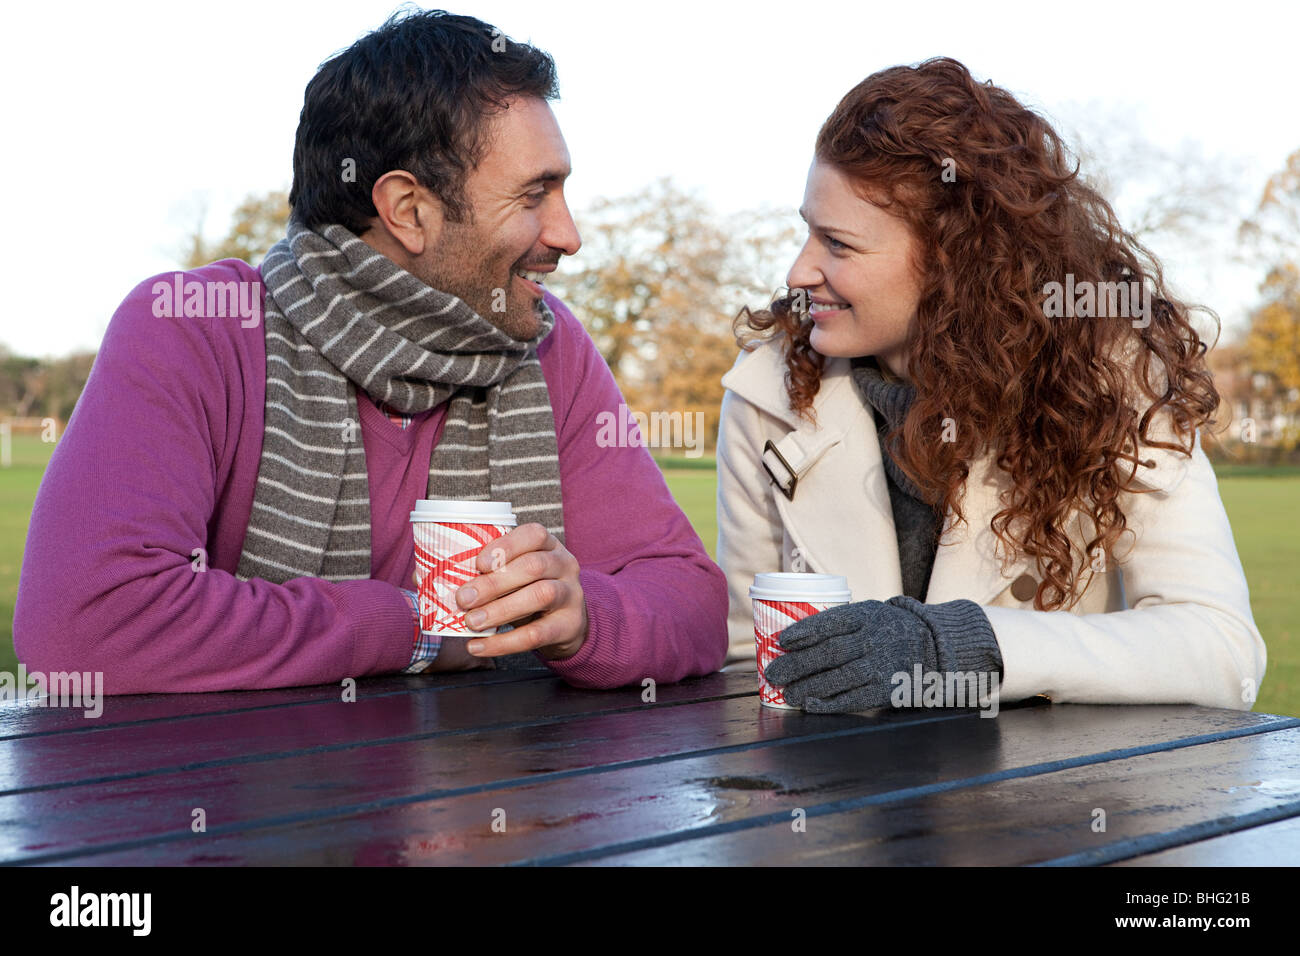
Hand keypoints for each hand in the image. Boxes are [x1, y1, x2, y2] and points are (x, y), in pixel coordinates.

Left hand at [437, 523, 587, 660]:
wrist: (566, 625)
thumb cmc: (527, 592)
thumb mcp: (513, 576)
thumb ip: (481, 572)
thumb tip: (423, 573)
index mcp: (548, 546)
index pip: (534, 534)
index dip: (507, 546)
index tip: (479, 563)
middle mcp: (564, 565)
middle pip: (533, 566)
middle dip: (494, 583)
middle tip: (463, 599)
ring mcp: (572, 594)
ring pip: (540, 595)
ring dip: (501, 609)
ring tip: (471, 623)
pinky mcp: (570, 625)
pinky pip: (538, 634)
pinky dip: (505, 643)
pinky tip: (480, 647)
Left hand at [763, 599, 937, 712]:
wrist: (932, 646)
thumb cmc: (886, 628)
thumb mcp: (869, 613)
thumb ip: (839, 622)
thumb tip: (791, 639)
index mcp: (867, 615)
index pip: (832, 622)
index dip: (805, 631)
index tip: (782, 640)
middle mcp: (874, 639)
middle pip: (831, 653)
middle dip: (798, 664)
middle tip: (773, 674)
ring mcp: (881, 665)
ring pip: (840, 678)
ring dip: (809, 687)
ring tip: (787, 694)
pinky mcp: (887, 690)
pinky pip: (855, 698)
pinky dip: (830, 703)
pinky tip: (811, 705)